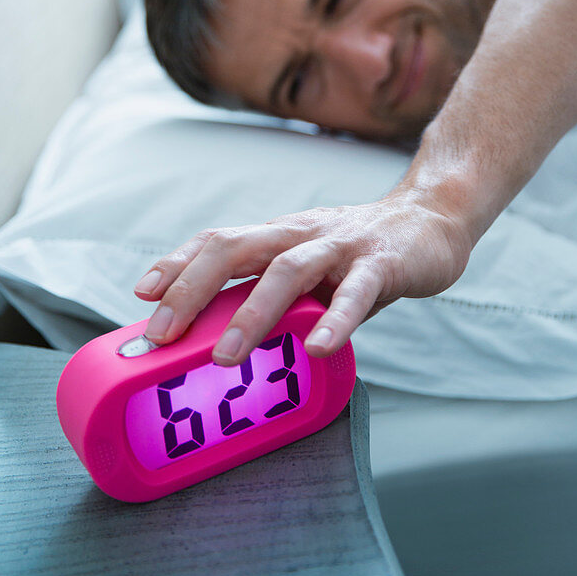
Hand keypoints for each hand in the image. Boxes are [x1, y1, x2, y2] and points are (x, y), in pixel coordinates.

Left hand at [134, 189, 470, 363]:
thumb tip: (228, 345)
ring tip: (226, 356)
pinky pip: (355, 293)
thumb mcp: (314, 271)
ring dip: (251, 312)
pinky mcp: (382, 263)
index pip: (218, 240)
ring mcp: (341, 246)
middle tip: (163, 334)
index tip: (142, 294)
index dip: (178, 263)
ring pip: (287, 270)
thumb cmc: (362, 254)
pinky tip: (319, 349)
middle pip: (235, 247)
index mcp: (280, 235)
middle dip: (192, 288)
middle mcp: (301, 234)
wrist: (435, 219)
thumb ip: (279, 301)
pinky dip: (335, 321)